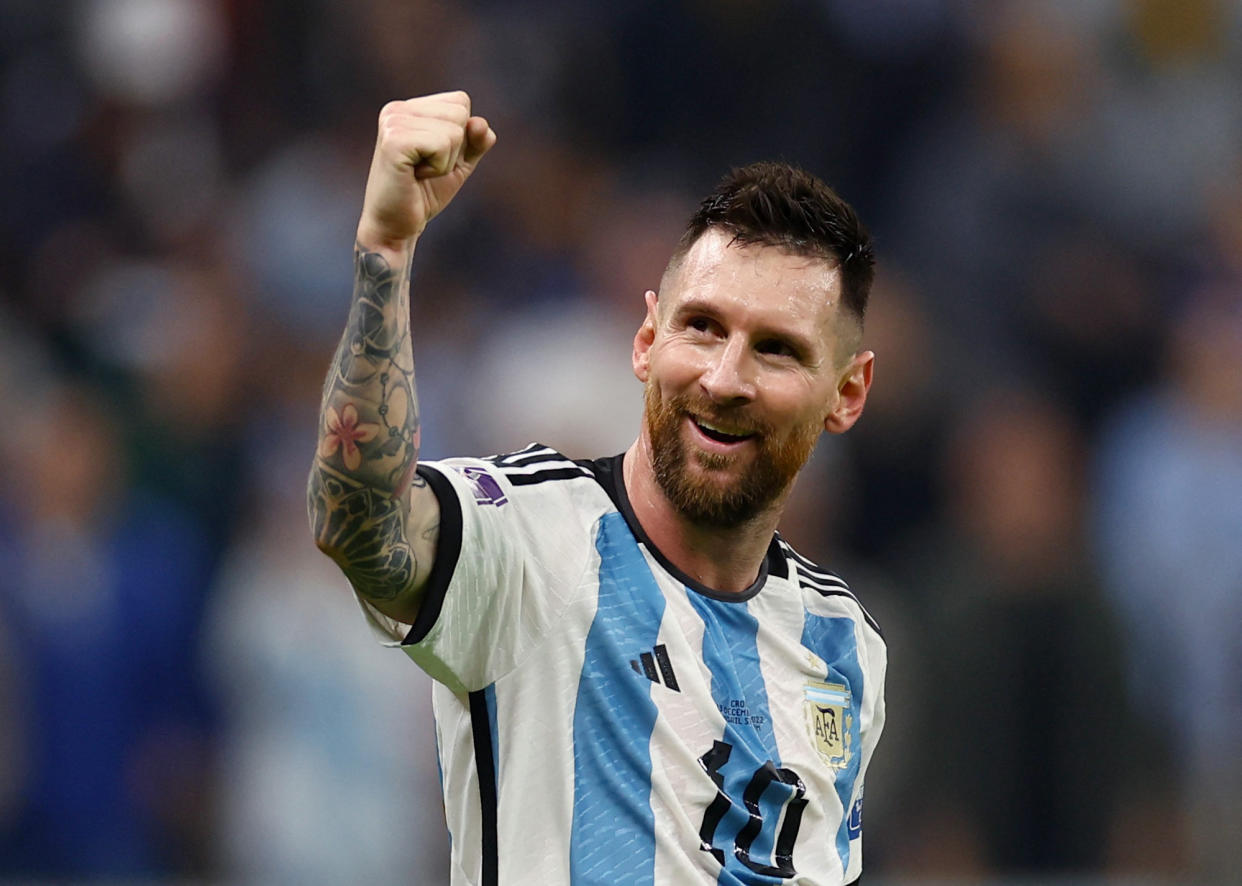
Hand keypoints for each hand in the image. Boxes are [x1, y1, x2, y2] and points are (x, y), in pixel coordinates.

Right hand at [356, 91, 496, 250]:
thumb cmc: (423, 194)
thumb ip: (475, 142)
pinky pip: (442, 144)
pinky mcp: (394, 141)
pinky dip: (438, 168)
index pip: (461, 101)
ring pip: (454, 131)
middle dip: (455, 149)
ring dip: (446, 161)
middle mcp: (397, 109)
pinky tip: (415, 176)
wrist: (397, 226)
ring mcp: (393, 122)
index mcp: (408, 108)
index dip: (461, 136)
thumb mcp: (458, 164)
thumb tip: (482, 124)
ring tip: (419, 173)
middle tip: (425, 168)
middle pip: (461, 113)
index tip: (433, 157)